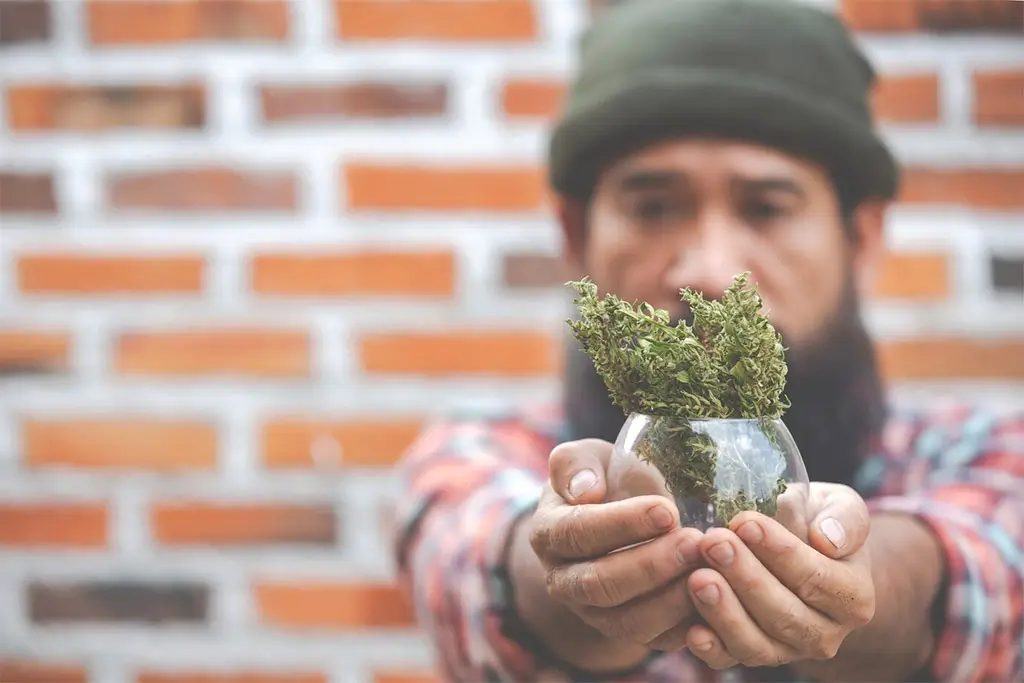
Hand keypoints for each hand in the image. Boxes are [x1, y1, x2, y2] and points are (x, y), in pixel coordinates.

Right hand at [527, 438, 705, 653]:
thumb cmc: (607, 481)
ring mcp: (595, 613)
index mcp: (550, 534)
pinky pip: (656, 641)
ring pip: (627, 621)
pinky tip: (716, 597)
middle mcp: (564, 580)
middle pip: (599, 584)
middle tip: (695, 542)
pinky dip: (687, 624)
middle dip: (650, 565)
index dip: (620, 524)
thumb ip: (577, 464)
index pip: (577, 533)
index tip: (666, 510)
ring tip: (710, 569)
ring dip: (671, 599)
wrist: (618, 519)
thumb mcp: (588, 459)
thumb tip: (586, 489)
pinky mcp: (628, 633)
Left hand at [682, 483, 875, 669]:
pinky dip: (712, 647)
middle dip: (745, 578)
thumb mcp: (840, 507)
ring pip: (757, 643)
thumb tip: (826, 538)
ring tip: (698, 578)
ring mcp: (788, 650)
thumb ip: (844, 519)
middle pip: (784, 614)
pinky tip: (692, 629)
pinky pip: (731, 659)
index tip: (745, 523)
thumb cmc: (816, 521)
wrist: (800, 550)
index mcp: (853, 597)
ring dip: (725, 612)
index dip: (780, 552)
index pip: (816, 579)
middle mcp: (825, 634)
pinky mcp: (753, 655)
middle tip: (712, 543)